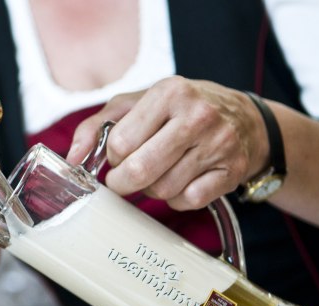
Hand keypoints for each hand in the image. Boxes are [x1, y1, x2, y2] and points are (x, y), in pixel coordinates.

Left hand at [68, 76, 269, 209]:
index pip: (120, 143)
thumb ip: (97, 125)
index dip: (113, 157)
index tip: (119, 156)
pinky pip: (188, 200)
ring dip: (151, 189)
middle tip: (123, 179)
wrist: (246, 119)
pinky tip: (181, 182)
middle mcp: (197, 115)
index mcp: (169, 92)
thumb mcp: (138, 104)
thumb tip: (72, 158)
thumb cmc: (180, 110)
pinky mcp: (232, 170)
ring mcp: (218, 144)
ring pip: (163, 189)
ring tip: (157, 173)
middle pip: (140, 170)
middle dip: (123, 182)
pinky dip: (177, 199)